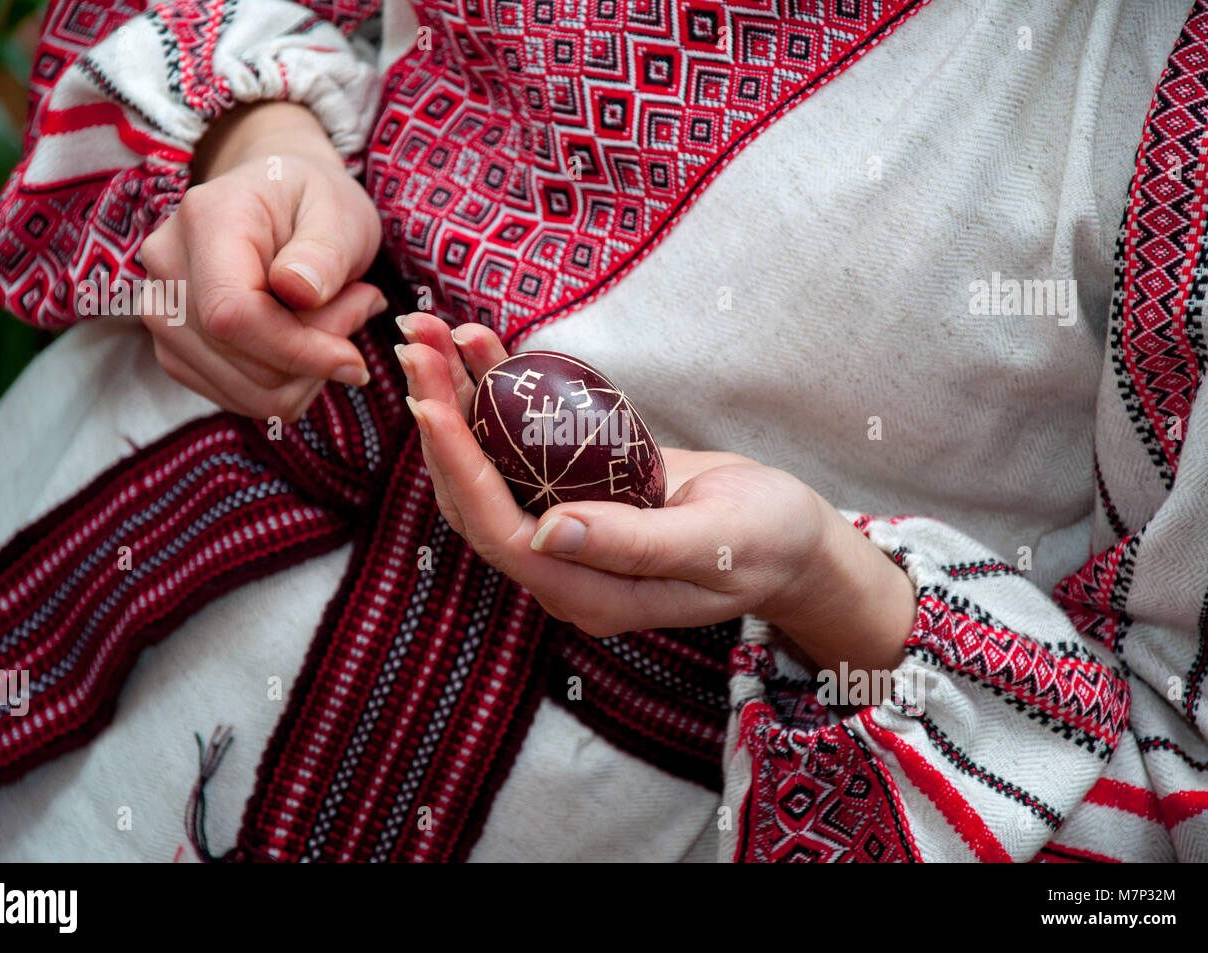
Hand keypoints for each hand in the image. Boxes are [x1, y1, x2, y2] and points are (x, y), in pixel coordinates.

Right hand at [138, 102, 385, 421]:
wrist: (278, 201)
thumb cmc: (314, 202)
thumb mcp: (340, 211)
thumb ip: (325, 252)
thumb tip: (300, 292)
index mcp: (205, 220)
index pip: (232, 314)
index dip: (298, 351)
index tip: (354, 361)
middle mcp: (168, 267)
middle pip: (242, 359)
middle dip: (316, 354)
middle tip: (359, 305)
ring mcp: (162, 313)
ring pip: (247, 391)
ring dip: (307, 372)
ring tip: (335, 316)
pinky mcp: (175, 350)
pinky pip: (243, 399)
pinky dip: (289, 384)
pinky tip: (306, 340)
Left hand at [395, 313, 916, 672]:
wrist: (791, 538)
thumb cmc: (767, 543)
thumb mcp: (717, 544)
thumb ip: (635, 547)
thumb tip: (547, 536)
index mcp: (587, 592)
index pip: (500, 532)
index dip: (459, 469)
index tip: (429, 403)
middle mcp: (563, 564)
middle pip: (476, 495)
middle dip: (440, 418)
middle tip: (415, 345)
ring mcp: (565, 527)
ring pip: (488, 465)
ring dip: (455, 398)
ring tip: (430, 332)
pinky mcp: (575, 490)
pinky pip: (522, 444)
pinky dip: (498, 394)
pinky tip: (482, 345)